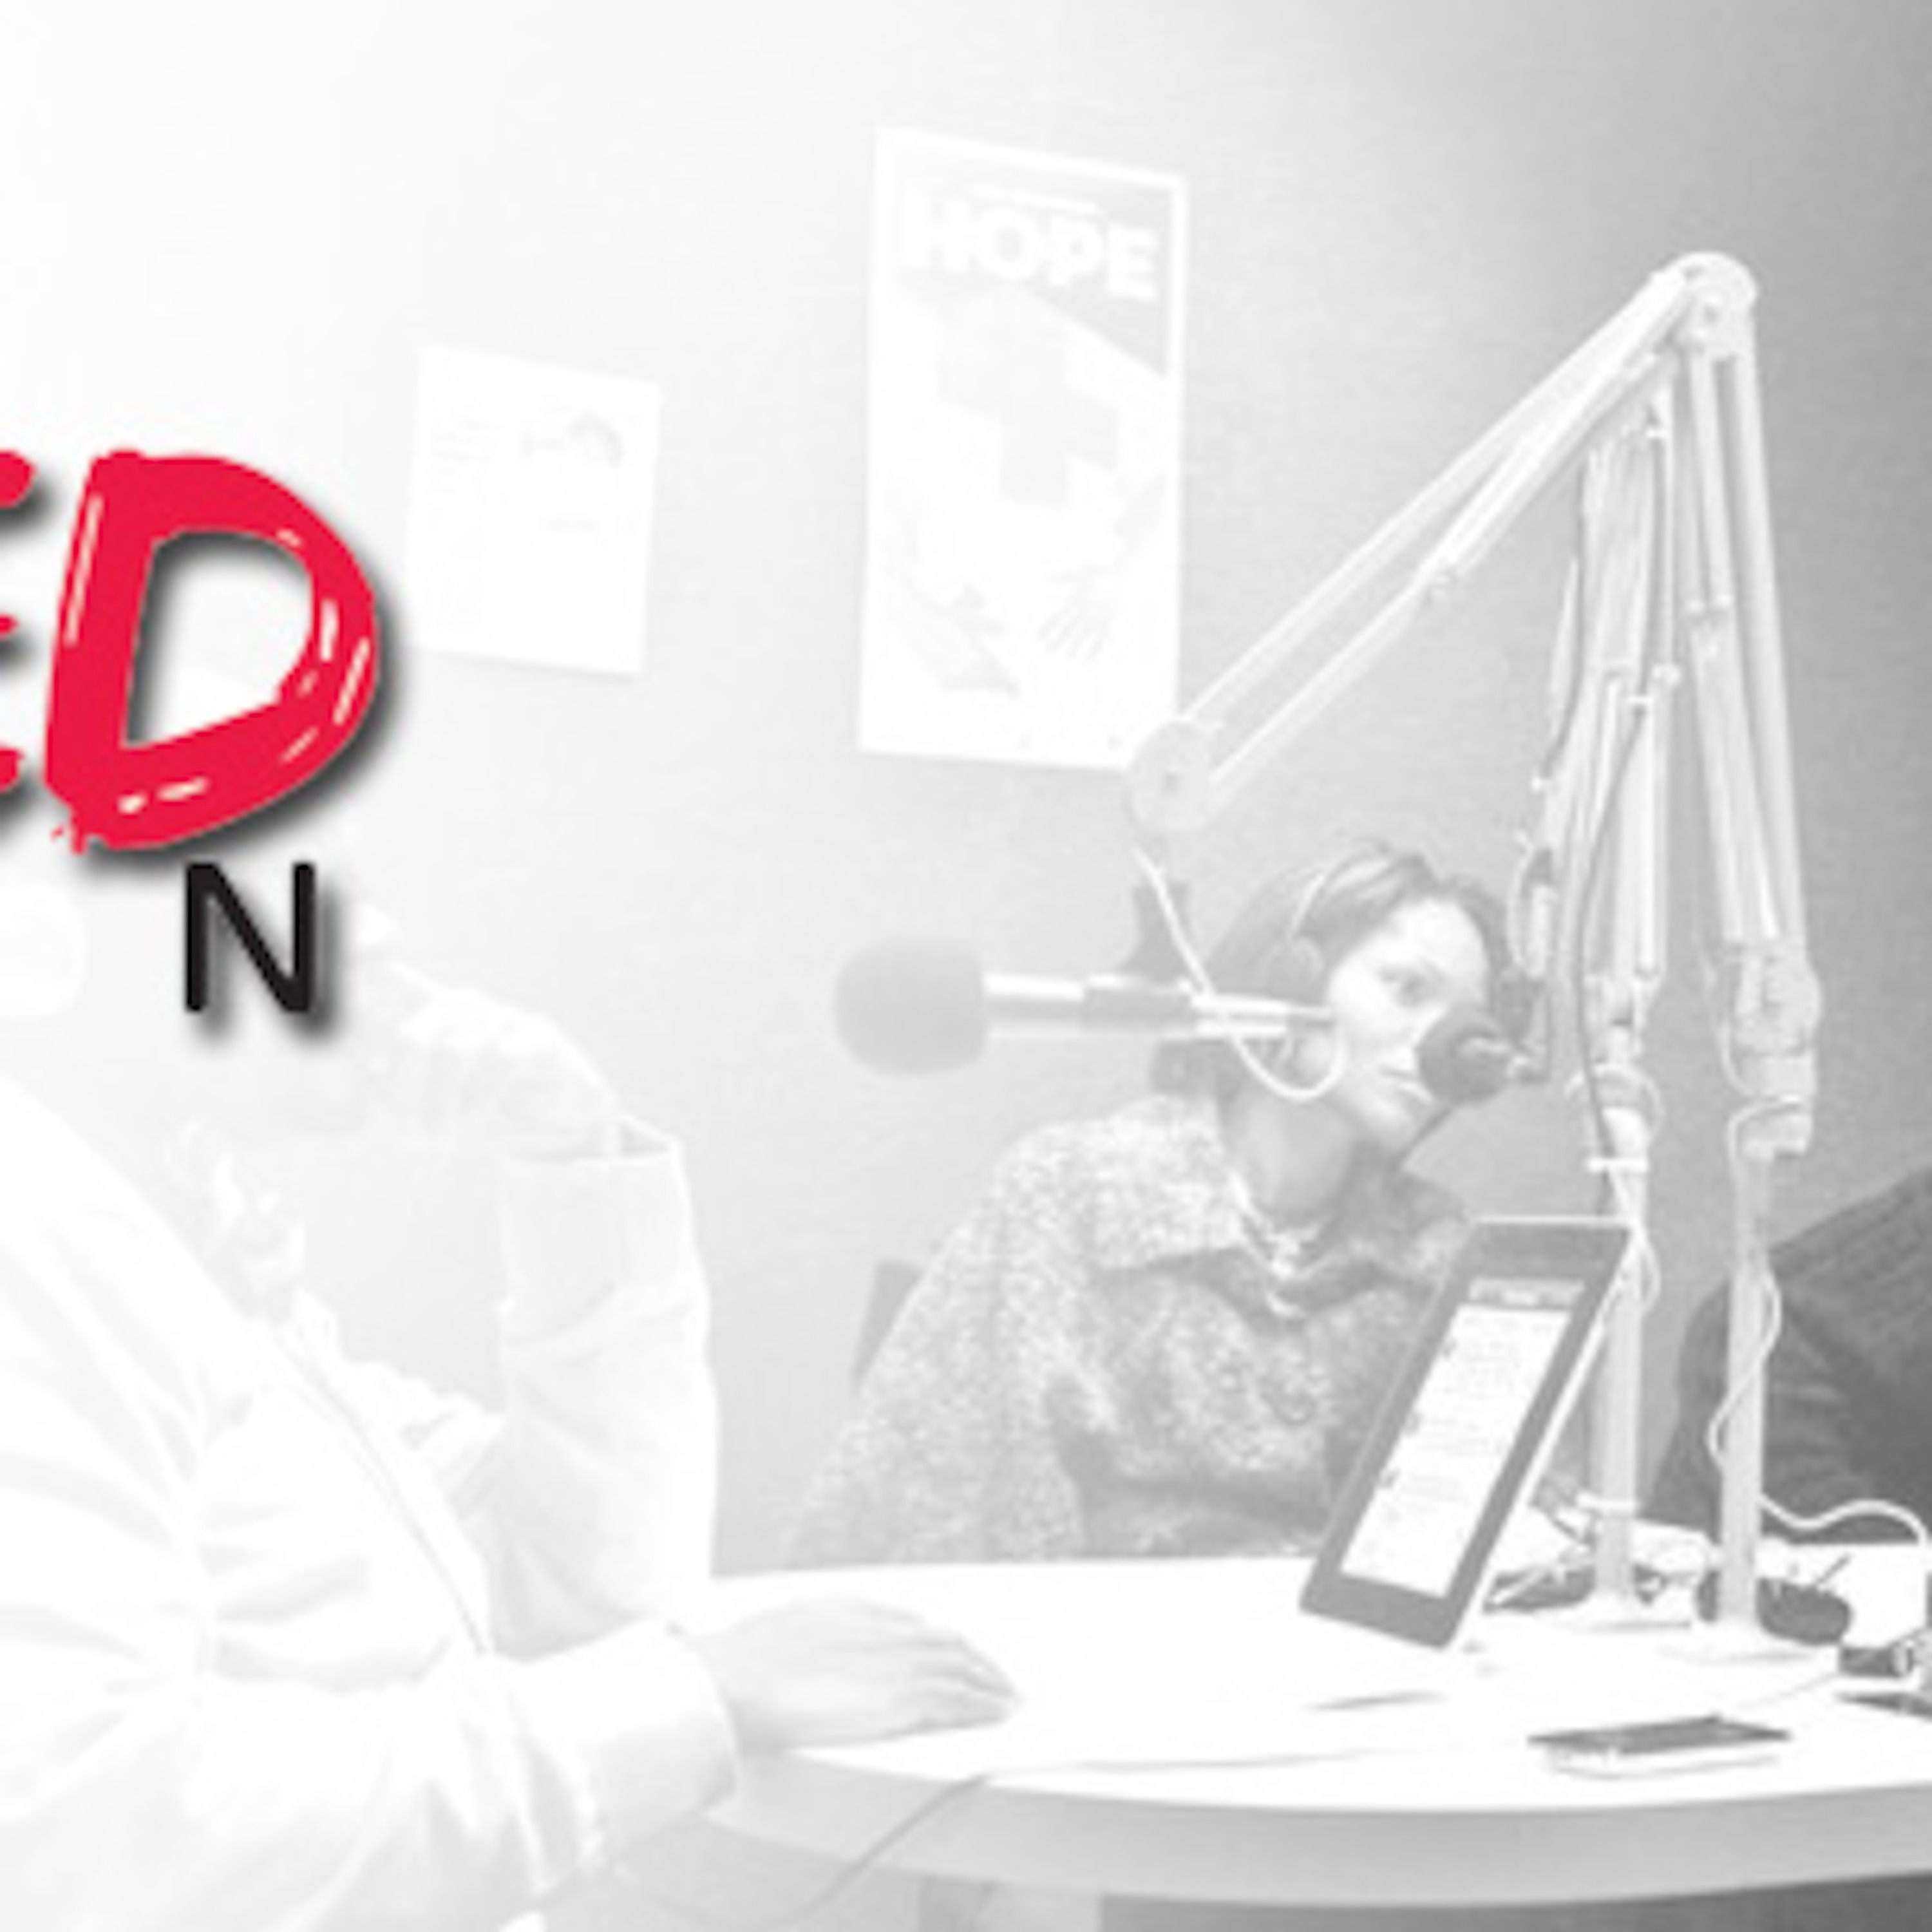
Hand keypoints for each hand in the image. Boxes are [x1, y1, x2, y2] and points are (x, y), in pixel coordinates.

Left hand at [359, 965, 621, 1158]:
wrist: (553, 1133)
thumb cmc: (478, 1116)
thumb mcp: (418, 1114)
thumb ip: (382, 1093)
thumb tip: (353, 1072)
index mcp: (422, 1016)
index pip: (382, 975)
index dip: (359, 963)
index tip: (333, 991)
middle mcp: (459, 1006)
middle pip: (414, 1038)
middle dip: (413, 1099)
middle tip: (421, 1139)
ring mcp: (500, 1015)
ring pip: (454, 1053)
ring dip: (449, 1108)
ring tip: (454, 1134)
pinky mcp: (538, 1033)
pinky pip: (500, 1061)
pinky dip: (489, 1099)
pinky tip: (492, 1114)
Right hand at [687, 1598, 1017, 1751]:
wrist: (731, 1681)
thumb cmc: (742, 1664)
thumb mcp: (785, 1631)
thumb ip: (815, 1638)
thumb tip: (815, 1654)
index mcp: (851, 1610)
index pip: (914, 1623)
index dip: (942, 1640)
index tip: (957, 1651)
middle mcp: (877, 1630)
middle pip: (944, 1641)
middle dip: (976, 1659)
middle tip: (999, 1676)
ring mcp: (889, 1664)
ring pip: (957, 1667)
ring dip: (988, 1681)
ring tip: (1007, 1696)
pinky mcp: (894, 1700)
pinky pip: (951, 1700)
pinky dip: (978, 1704)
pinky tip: (993, 1713)